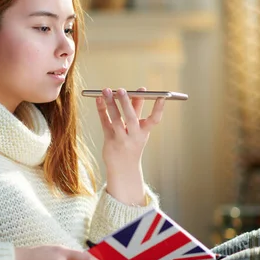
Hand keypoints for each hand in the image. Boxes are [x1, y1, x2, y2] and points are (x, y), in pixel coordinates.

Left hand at [96, 87, 164, 205]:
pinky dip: (102, 111)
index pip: (154, 120)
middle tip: (122, 90)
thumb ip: (136, 111)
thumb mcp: (138, 130)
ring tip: (106, 91)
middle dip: (127, 103)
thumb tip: (136, 92)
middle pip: (131, 118)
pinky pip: (105, 124)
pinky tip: (98, 100)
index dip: (159, 109)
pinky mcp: (110, 141)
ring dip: (111, 104)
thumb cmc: (131, 144)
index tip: (161, 96)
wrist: (124, 169)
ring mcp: (121, 139)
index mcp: (144, 132)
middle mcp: (134, 136)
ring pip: (116, 120)